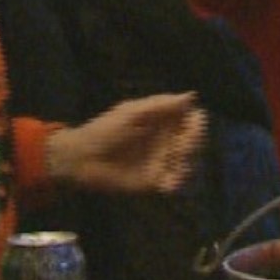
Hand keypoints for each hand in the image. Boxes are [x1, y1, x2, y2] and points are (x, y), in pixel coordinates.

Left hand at [49, 92, 206, 194]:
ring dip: (188, 163)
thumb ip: (160, 105)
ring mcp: (162, 161)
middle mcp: (167, 140)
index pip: (192, 119)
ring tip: (175, 165)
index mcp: (163, 120)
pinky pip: (175, 183)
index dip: (197, 122)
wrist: (82, 158)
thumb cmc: (105, 130)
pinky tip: (169, 183)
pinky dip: (177, 183)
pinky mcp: (154, 181)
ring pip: (190, 162)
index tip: (194, 125)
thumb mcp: (131, 112)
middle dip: (193, 144)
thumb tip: (191, 97)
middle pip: (195, 141)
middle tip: (180, 148)